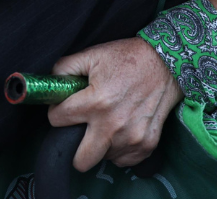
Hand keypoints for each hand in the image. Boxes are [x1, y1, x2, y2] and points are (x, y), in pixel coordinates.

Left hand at [47, 39, 181, 171]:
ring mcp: (131, 138)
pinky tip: (122, 129)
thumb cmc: (128, 58)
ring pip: (103, 158)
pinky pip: (123, 160)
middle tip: (81, 128)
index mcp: (95, 102)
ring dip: (100, 144)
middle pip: (80, 160)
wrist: (167, 64)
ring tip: (107, 122)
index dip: (57, 112)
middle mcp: (112, 125)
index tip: (65, 108)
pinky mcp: (147, 145)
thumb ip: (64, 68)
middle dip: (75, 146)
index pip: (57, 121)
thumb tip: (49, 83)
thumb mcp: (92, 55)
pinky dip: (119, 149)